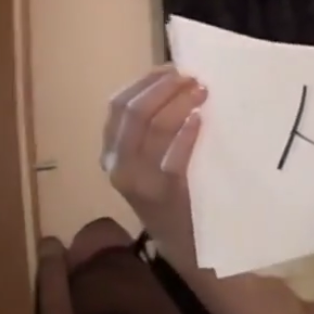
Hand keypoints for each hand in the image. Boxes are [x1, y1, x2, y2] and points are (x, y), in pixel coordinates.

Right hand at [102, 64, 207, 256]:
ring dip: (179, 103)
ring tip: (202, 91)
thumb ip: (155, 129)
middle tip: (192, 77)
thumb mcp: (152, 160)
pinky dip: (186, 134)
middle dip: (163, 87)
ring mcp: (137, 181)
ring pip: (152, 128)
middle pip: (132, 112)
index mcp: (111, 151)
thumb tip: (177, 83)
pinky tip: (199, 121)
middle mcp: (116, 165)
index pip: (118, 104)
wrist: (185, 247)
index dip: (145, 81)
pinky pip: (173, 156)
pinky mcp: (163, 194)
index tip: (173, 67)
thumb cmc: (173, 196)